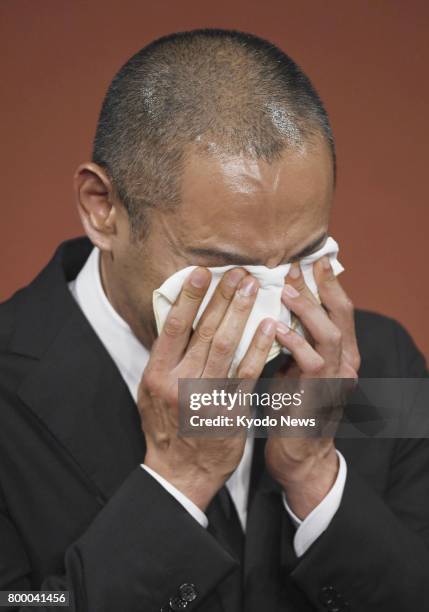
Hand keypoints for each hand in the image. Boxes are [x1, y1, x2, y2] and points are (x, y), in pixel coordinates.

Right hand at [138, 266, 276, 510]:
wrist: (180, 472)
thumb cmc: (166, 428)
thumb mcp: (150, 392)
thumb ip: (163, 359)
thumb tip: (175, 320)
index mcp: (156, 375)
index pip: (173, 327)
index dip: (188, 297)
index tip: (202, 272)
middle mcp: (178, 383)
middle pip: (202, 331)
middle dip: (222, 298)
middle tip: (239, 272)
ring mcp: (205, 398)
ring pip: (225, 346)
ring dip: (240, 313)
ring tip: (253, 288)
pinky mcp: (230, 411)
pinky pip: (247, 373)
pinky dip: (258, 347)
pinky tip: (269, 326)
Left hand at [265, 256, 359, 518]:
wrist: (300, 456)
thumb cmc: (292, 408)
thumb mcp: (296, 369)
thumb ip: (295, 343)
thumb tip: (274, 311)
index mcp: (341, 355)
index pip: (340, 310)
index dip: (327, 284)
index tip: (310, 261)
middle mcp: (346, 364)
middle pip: (341, 314)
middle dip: (320, 286)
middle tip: (297, 265)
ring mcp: (336, 380)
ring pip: (330, 333)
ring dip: (308, 308)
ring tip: (286, 288)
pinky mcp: (320, 396)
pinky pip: (311, 362)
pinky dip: (294, 341)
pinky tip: (275, 327)